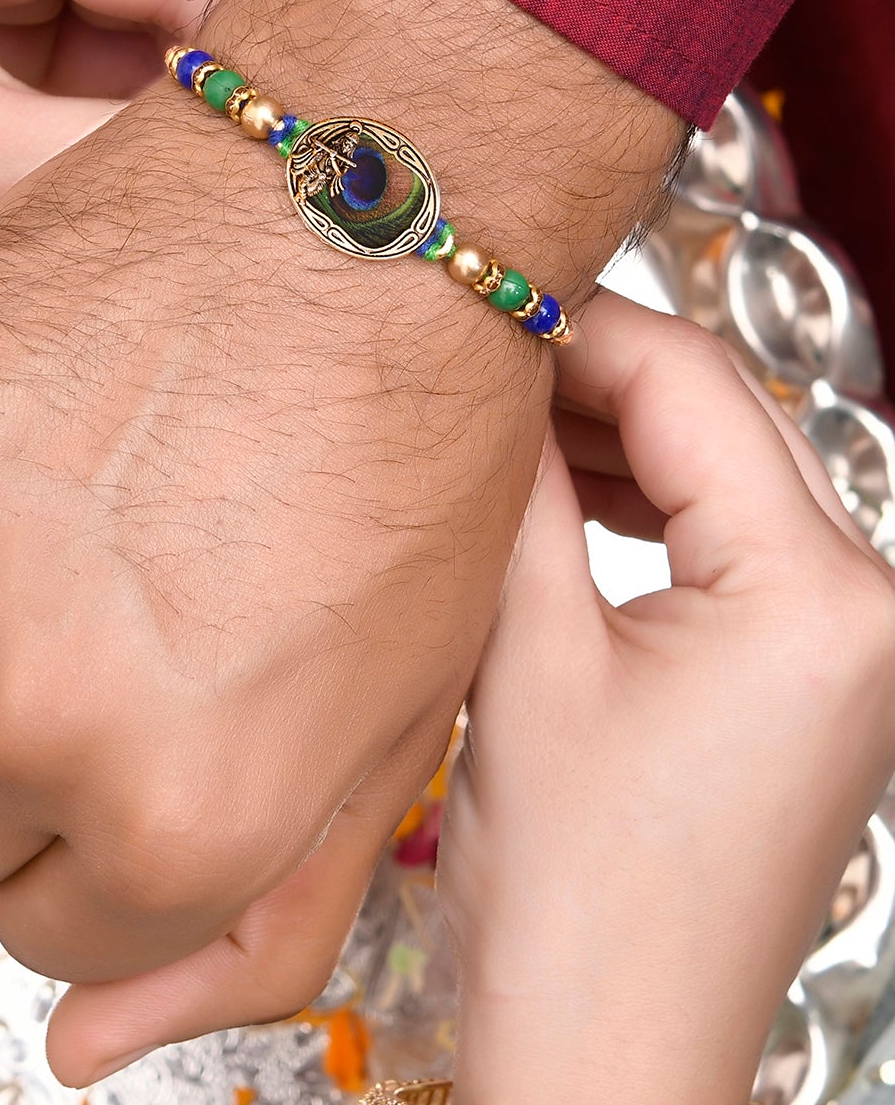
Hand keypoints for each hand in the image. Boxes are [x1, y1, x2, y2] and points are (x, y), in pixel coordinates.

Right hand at [0, 0, 687, 1084]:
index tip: (137, 727)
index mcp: (179, 820)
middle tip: (105, 601)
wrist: (358, 202)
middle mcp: (33, 720)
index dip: (97, 825)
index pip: (51, 928)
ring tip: (62, 503)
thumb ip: (260, 907)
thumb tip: (94, 1040)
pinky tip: (1, 436)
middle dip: (16, 736)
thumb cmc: (407, 446)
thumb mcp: (392, 717)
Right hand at [440, 293, 894, 1104]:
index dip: (577, 326)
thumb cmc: (573, 893)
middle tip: (475, 360)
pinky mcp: (806, 680)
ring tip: (502, 423)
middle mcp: (867, 609)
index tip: (481, 301)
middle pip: (719, 421)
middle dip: (593, 377)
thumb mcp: (526, 655)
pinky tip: (562, 495)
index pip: (691, 387)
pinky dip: (644, 506)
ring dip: (614, 438)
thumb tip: (493, 373)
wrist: (608, 1051)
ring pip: (722, 476)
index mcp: (819, 594)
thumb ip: (519, 490)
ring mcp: (847, 649)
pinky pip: (726, 545)